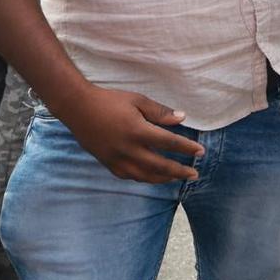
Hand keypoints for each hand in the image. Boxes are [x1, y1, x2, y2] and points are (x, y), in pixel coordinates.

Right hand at [56, 85, 203, 182]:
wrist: (78, 108)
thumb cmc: (110, 101)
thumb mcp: (138, 100)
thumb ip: (160, 112)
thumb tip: (182, 118)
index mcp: (138, 131)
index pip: (169, 143)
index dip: (187, 148)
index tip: (200, 151)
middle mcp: (128, 149)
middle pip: (160, 166)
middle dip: (179, 171)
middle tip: (194, 174)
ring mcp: (117, 159)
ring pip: (145, 176)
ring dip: (163, 178)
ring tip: (176, 178)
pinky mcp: (108, 163)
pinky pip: (129, 176)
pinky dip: (144, 178)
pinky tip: (152, 177)